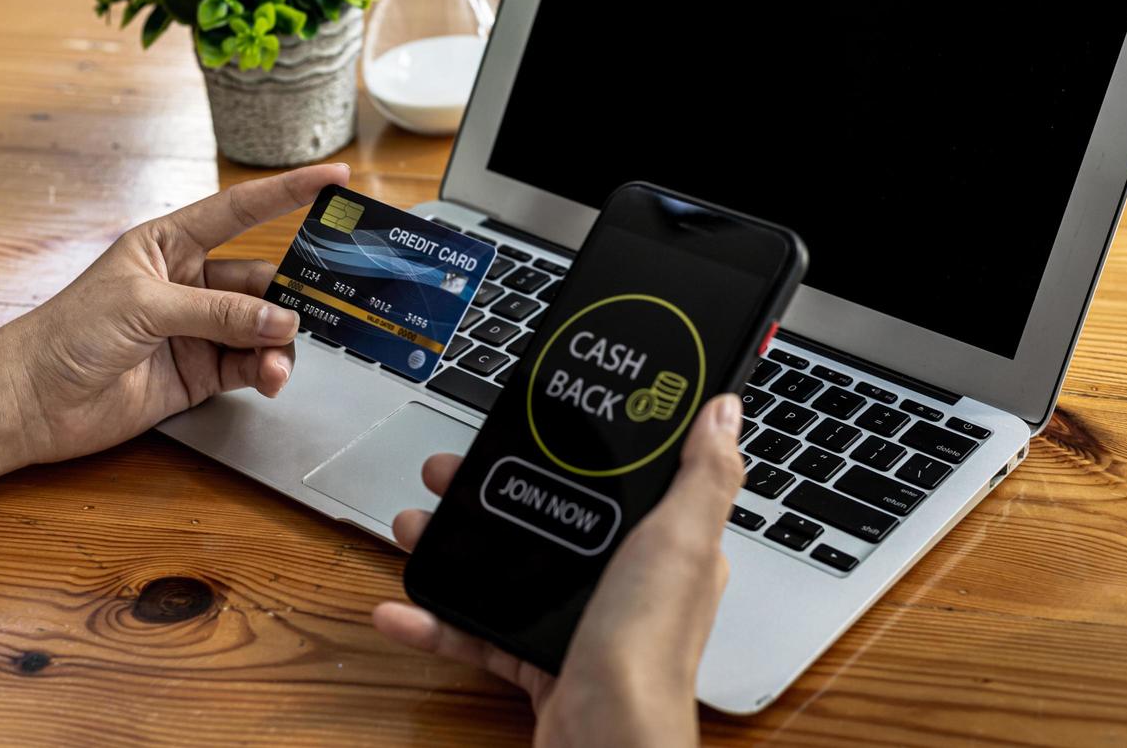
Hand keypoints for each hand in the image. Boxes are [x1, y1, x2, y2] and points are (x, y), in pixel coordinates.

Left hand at [0, 162, 348, 468]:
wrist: (29, 403)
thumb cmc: (66, 334)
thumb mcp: (144, 307)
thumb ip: (217, 312)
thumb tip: (279, 321)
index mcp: (169, 244)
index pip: (240, 210)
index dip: (287, 193)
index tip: (333, 180)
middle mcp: (189, 284)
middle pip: (260, 279)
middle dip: (291, 292)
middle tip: (323, 302)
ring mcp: (197, 330)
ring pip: (261, 327)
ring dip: (278, 342)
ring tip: (277, 361)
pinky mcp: (200, 373)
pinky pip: (250, 365)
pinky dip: (267, 370)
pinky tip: (269, 377)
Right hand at [373, 393, 745, 747]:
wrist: (605, 742)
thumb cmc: (649, 648)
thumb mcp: (682, 542)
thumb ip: (703, 476)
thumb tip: (724, 411)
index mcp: (663, 546)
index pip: (615, 480)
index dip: (572, 448)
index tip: (527, 422)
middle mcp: (623, 582)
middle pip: (549, 517)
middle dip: (489, 492)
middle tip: (446, 472)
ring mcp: (579, 621)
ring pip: (507, 570)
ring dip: (454, 546)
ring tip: (414, 526)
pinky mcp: (541, 662)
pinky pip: (479, 632)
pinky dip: (437, 621)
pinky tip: (403, 606)